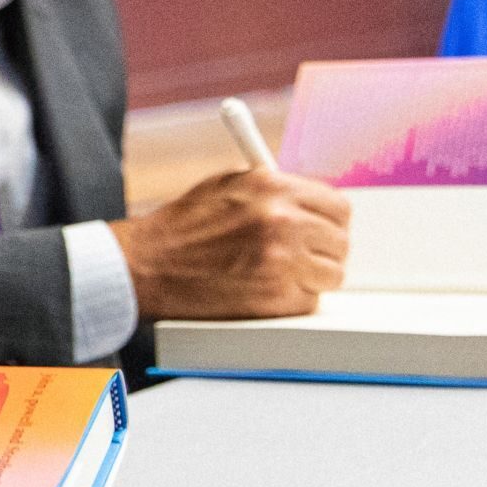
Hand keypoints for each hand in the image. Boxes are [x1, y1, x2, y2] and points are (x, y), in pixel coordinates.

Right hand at [112, 169, 351, 319]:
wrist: (145, 265)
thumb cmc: (180, 228)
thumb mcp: (226, 186)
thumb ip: (272, 190)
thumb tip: (310, 202)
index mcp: (272, 187)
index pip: (337, 206)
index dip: (329, 220)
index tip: (321, 229)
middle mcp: (282, 221)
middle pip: (340, 241)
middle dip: (321, 250)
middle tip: (298, 256)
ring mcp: (281, 261)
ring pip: (331, 274)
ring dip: (310, 277)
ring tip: (276, 274)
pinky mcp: (275, 298)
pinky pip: (309, 301)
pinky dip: (291, 300)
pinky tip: (262, 290)